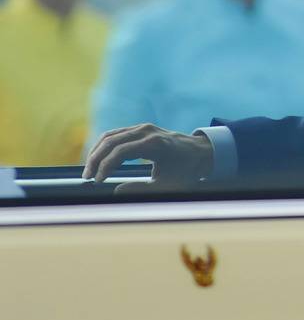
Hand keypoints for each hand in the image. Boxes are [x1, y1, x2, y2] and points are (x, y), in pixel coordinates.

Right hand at [83, 125, 213, 193]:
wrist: (199, 153)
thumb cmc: (185, 171)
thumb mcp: (167, 185)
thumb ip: (142, 189)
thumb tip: (117, 191)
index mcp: (155, 143)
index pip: (121, 151)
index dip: (106, 166)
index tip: (98, 181)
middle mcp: (147, 131)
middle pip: (111, 141)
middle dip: (96, 159)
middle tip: (87, 177)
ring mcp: (142, 128)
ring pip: (110, 136)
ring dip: (97, 152)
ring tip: (89, 171)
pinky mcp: (139, 129)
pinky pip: (116, 135)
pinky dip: (104, 147)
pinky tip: (99, 162)